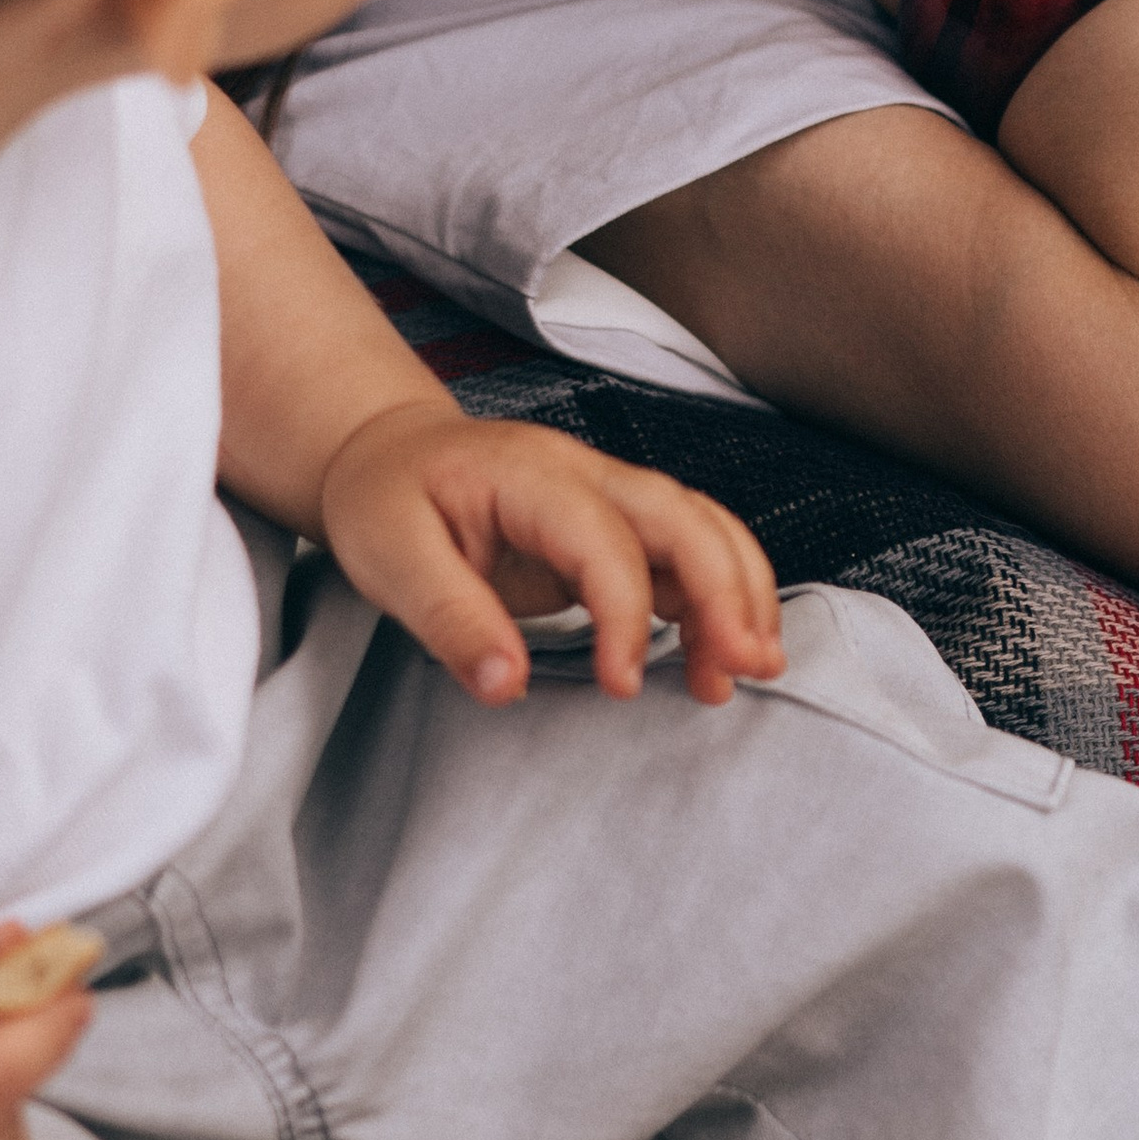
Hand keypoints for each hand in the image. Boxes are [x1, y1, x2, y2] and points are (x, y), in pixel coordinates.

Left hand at [314, 400, 785, 705]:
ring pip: (701, 527)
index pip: (603, 538)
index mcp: (528, 476)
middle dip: (726, 591)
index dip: (624, 614)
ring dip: (739, 594)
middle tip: (744, 667)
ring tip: (753, 668)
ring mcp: (606, 494)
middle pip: (681, 516)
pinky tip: (721, 652)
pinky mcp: (614, 525)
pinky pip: (687, 550)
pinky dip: (719, 597)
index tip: (621, 686)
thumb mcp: (389, 559)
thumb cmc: (385, 499)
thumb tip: (504, 686)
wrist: (387, 453)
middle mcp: (584, 473)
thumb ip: (449, 620)